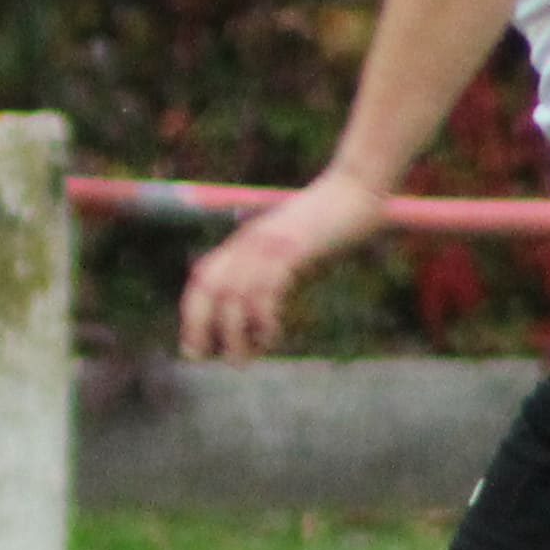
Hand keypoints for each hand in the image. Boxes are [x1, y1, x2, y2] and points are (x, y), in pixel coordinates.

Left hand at [177, 165, 388, 360]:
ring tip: (241, 360)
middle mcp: (249, 241)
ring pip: (234, 292)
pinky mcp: (291, 247)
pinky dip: (263, 316)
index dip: (193, 313)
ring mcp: (269, 243)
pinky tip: (272, 336)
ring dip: (233, 332)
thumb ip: (275, 275)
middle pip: (209, 287)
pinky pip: (267, 287)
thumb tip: (264, 317)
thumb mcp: (295, 252)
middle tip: (204, 358)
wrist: (356, 189)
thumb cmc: (331, 226)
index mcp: (245, 242)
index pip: (203, 278)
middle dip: (199, 325)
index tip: (193, 346)